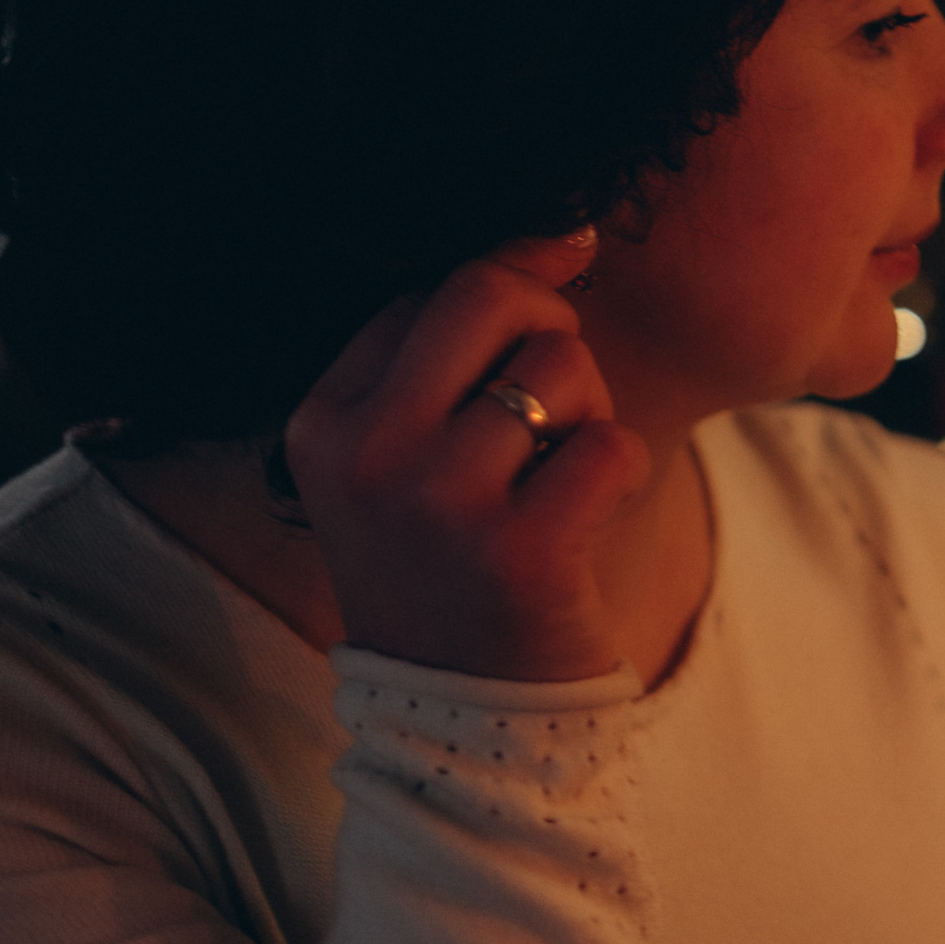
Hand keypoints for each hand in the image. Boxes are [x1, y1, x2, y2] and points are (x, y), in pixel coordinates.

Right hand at [283, 231, 649, 684]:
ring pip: (562, 368)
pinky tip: (585, 520)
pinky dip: (622, 472)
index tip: (530, 343)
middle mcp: (365, 453)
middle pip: (486, 292)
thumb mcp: (407, 457)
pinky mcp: (519, 550)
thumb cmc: (455, 561)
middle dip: (549, 322)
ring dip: (588, 412)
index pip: (429, 289)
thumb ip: (452, 351)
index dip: (508, 292)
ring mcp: (438, 502)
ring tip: (557, 478)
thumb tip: (566, 229)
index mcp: (323, 420)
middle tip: (554, 394)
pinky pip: (611, 443)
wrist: (467, 714)